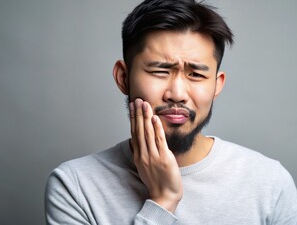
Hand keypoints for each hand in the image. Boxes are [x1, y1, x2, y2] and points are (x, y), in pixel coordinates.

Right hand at [129, 98, 182, 212]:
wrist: (164, 196)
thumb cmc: (157, 182)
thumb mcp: (146, 166)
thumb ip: (143, 153)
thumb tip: (141, 142)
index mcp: (138, 156)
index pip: (134, 132)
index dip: (133, 118)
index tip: (132, 107)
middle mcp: (143, 154)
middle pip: (139, 130)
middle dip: (138, 113)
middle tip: (136, 99)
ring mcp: (153, 156)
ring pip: (148, 133)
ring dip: (146, 117)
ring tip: (145, 104)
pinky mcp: (163, 158)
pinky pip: (159, 141)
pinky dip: (157, 129)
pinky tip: (155, 118)